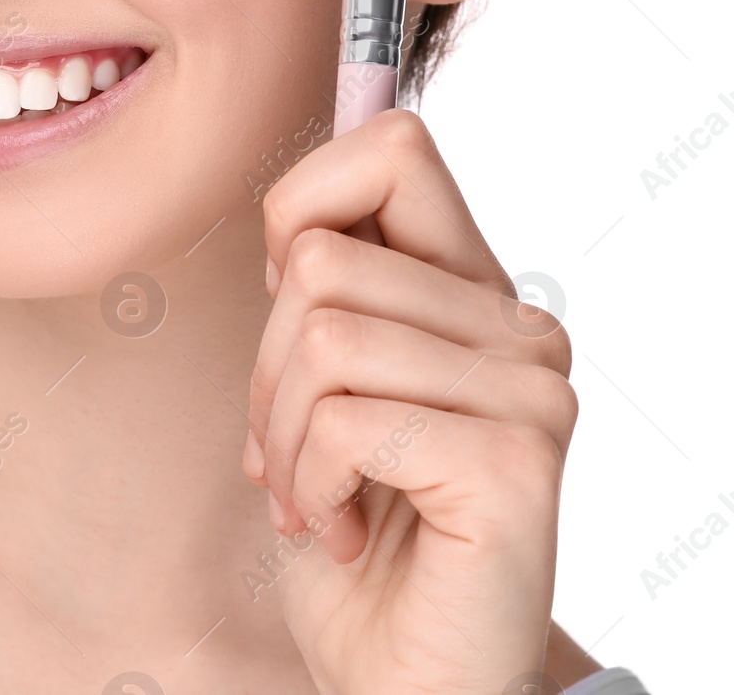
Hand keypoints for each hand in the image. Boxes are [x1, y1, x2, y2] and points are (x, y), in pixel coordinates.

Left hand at [248, 108, 575, 694]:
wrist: (401, 673)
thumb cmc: (356, 528)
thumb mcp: (319, 387)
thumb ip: (326, 295)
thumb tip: (292, 223)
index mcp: (471, 291)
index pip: (393, 150)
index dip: (301, 204)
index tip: (283, 301)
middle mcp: (518, 328)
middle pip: (320, 258)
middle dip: (265, 366)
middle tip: (285, 450)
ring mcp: (528, 391)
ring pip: (323, 335)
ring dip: (280, 436)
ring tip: (312, 496)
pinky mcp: (512, 459)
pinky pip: (345, 419)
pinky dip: (308, 484)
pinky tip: (343, 532)